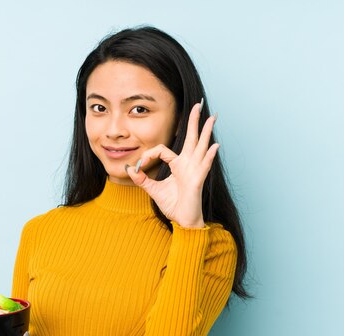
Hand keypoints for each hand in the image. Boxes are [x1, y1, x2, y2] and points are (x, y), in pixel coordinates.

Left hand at [126, 102, 218, 227]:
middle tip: (199, 105)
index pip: (163, 150)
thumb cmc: (173, 205)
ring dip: (206, 132)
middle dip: (194, 122)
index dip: (149, 154)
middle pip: (191, 139)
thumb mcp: (153, 190)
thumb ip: (141, 179)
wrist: (183, 221)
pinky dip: (209, 156)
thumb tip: (129, 169)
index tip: (139, 164)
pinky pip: (204, 166)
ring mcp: (195, 171)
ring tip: (212, 118)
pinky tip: (214, 146)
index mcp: (178, 165)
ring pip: (201, 147)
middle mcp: (188, 165)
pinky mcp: (197, 181)